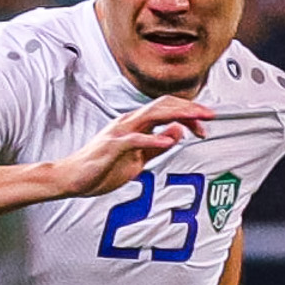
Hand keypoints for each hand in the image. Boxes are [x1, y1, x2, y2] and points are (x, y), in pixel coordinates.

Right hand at [51, 96, 210, 199]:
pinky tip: (169, 142)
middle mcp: (129, 122)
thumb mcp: (138, 159)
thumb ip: (157, 146)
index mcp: (136, 124)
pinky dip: (153, 139)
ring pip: (152, 114)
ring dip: (177, 115)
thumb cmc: (103, 168)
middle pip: (163, 105)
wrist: (73, 178)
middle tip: (211, 114)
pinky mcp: (112, 146)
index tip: (207, 123)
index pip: (167, 110)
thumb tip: (178, 133)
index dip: (189, 113)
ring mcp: (119, 132)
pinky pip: (135, 139)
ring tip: (197, 120)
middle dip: (189, 108)